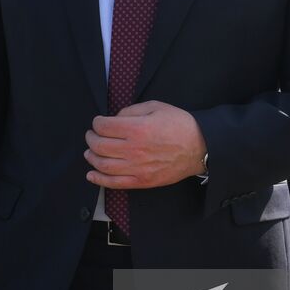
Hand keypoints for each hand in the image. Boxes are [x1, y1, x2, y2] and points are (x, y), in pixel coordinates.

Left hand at [84, 101, 206, 189]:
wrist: (199, 147)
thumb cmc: (179, 124)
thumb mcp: (155, 106)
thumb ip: (131, 110)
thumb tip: (114, 119)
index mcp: (137, 128)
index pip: (103, 127)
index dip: (96, 123)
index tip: (98, 122)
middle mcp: (134, 149)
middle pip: (99, 145)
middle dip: (91, 138)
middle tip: (91, 135)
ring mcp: (137, 167)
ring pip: (103, 165)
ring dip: (91, 157)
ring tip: (90, 152)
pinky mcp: (142, 181)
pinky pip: (114, 183)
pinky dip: (99, 179)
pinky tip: (91, 174)